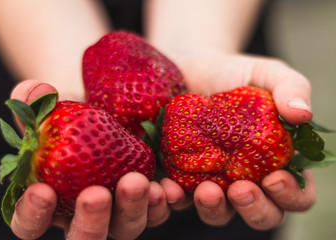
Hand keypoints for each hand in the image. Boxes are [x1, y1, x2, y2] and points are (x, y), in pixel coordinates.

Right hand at [8, 80, 169, 239]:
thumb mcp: (54, 108)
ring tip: (138, 182)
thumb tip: (32, 92)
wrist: (110, 110)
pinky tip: (168, 187)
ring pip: (126, 228)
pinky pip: (157, 210)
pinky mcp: (148, 199)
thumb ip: (34, 103)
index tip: (41, 191)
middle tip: (96, 195)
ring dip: (133, 209)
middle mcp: (86, 214)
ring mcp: (119, 211)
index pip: (31, 223)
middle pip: (84, 238)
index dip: (32, 214)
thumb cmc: (72, 117)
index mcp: (52, 201)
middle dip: (90, 222)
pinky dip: (163, 202)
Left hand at [157, 50, 315, 229]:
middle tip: (240, 190)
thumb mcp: (268, 74)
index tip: (274, 177)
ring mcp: (214, 180)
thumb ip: (291, 88)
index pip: (295, 193)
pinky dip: (176, 198)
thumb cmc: (234, 73)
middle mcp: (247, 178)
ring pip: (219, 212)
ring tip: (205, 190)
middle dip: (254, 209)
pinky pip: (181, 198)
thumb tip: (302, 114)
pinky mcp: (183, 176)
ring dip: (213, 208)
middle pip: (260, 213)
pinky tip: (170, 187)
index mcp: (276, 161)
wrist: (191, 68)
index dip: (290, 194)